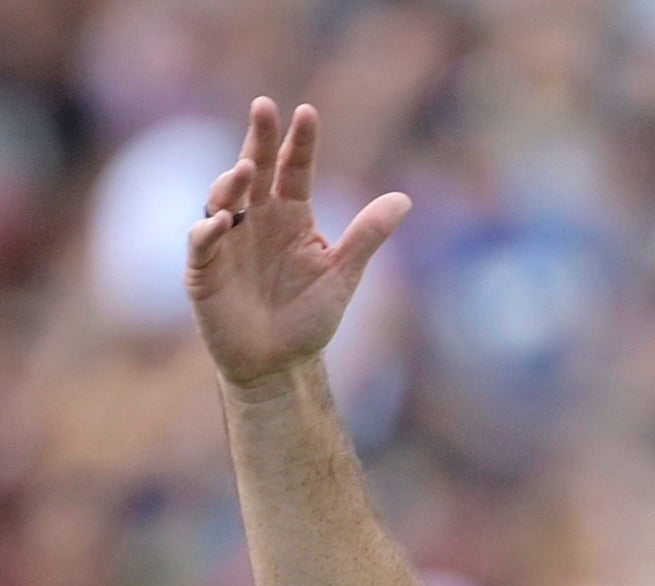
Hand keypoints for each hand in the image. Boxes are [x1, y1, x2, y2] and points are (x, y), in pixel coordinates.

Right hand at [185, 98, 410, 390]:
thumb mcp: (343, 274)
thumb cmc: (308, 317)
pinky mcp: (204, 270)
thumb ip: (368, 236)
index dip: (300, 143)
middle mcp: (257, 220)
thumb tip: (404, 199)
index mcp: (291, 216)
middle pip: (256, 170)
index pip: (295, 170)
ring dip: (232, 182)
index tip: (307, 113)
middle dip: (259, 139)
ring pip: (223, 199)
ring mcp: (228, 242)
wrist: (278, 364)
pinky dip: (210, 230)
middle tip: (264, 106)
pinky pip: (202, 244)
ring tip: (246, 168)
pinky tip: (223, 220)